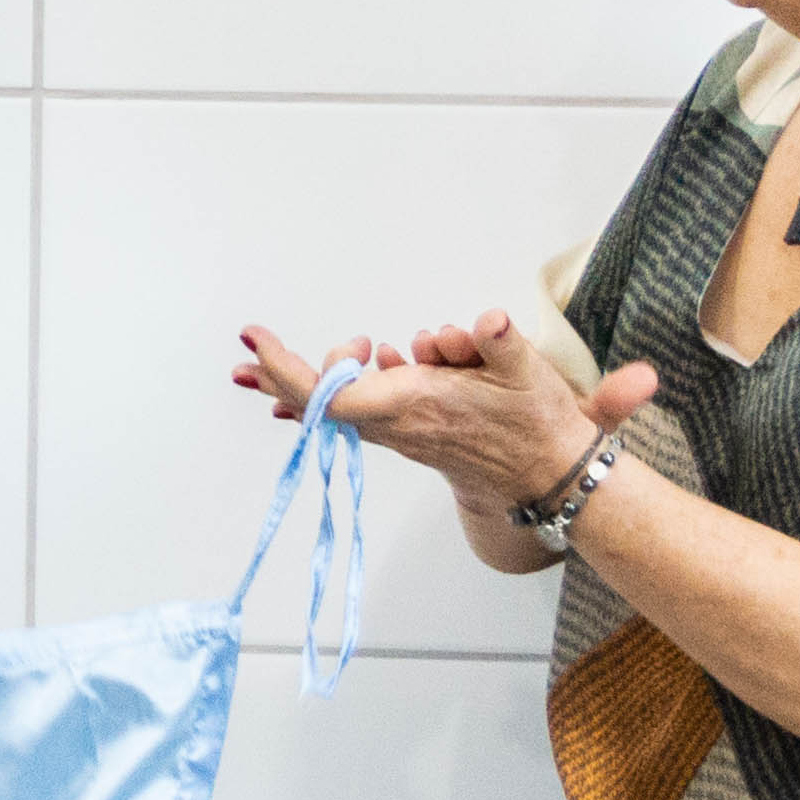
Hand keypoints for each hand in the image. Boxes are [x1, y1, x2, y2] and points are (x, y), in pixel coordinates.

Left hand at [240, 310, 649, 513]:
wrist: (548, 478)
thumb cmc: (537, 424)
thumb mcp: (528, 376)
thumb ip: (502, 344)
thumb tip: (487, 321)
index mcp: (416, 404)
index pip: (335, 395)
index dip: (292, 371)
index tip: (258, 341)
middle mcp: (399, 422)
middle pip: (321, 403)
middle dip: (280, 372)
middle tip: (251, 342)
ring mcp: (400, 430)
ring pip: (335, 406)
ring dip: (298, 383)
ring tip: (259, 360)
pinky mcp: (408, 429)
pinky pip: (356, 411)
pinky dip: (333, 390)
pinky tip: (321, 372)